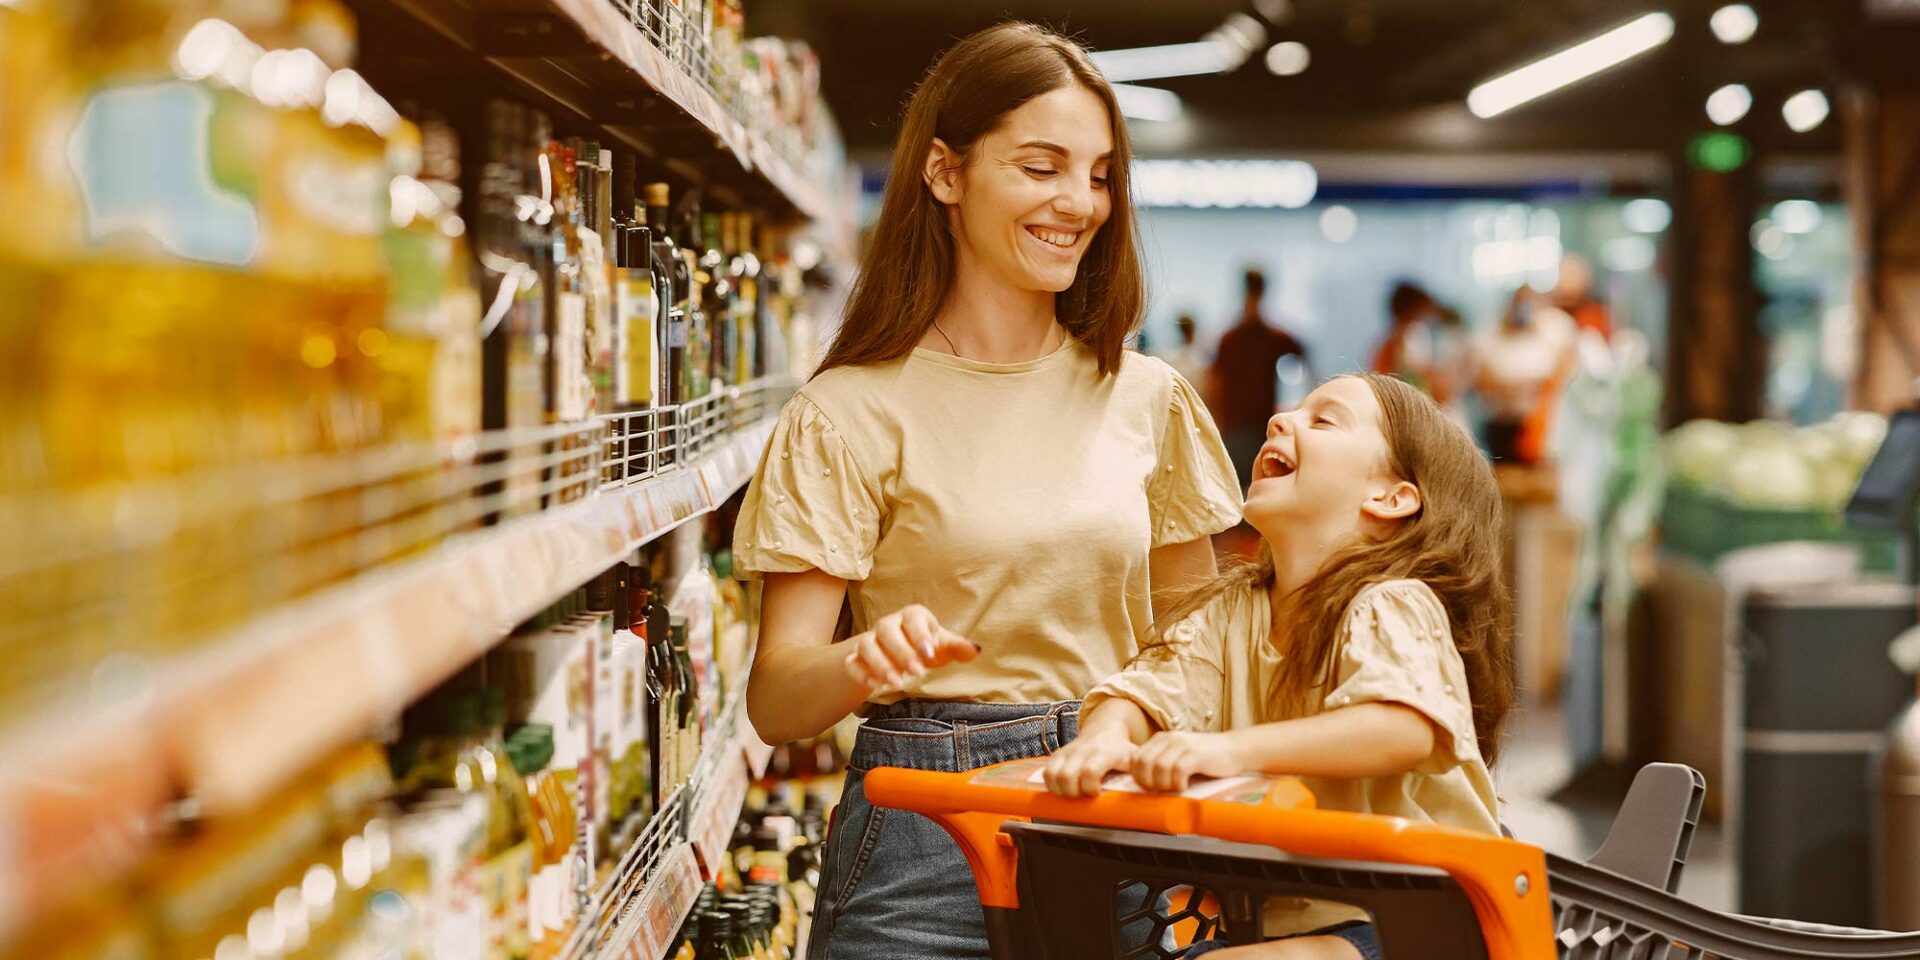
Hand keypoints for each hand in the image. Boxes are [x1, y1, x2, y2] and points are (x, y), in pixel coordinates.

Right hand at [842, 604, 979, 689]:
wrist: (895, 653)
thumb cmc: (924, 646)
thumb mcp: (941, 646)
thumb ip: (958, 647)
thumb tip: (975, 649)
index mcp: (911, 616)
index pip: (912, 618)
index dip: (920, 635)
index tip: (929, 655)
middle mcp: (888, 624)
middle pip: (887, 630)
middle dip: (901, 652)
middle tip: (917, 673)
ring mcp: (870, 640)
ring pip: (867, 645)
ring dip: (880, 664)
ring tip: (897, 683)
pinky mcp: (856, 657)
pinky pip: (852, 662)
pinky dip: (861, 673)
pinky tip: (875, 686)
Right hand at [1044, 729, 1135, 797]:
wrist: (1105, 731)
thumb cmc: (1121, 751)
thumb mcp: (1133, 760)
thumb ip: (1139, 775)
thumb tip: (1143, 795)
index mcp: (1105, 752)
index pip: (1090, 771)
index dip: (1090, 788)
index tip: (1096, 794)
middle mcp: (1084, 750)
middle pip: (1067, 776)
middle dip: (1073, 793)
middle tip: (1083, 796)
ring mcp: (1069, 751)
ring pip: (1053, 775)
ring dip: (1061, 790)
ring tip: (1074, 793)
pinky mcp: (1057, 754)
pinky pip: (1047, 773)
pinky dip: (1052, 785)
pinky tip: (1065, 788)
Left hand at [1130, 731, 1243, 792]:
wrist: (1235, 749)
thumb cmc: (1206, 758)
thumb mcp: (1179, 756)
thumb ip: (1162, 764)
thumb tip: (1144, 784)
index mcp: (1161, 739)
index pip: (1135, 758)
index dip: (1137, 776)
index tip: (1149, 788)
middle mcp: (1170, 739)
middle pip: (1143, 762)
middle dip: (1148, 782)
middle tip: (1161, 791)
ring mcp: (1183, 745)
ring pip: (1159, 767)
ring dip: (1164, 784)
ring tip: (1174, 789)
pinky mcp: (1197, 754)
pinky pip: (1178, 770)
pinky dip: (1178, 783)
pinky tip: (1184, 786)